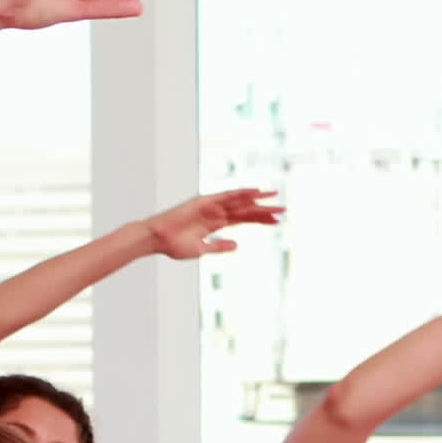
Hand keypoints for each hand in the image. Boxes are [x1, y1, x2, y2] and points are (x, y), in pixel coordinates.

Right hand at [147, 189, 282, 260]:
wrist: (158, 240)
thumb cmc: (174, 245)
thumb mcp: (202, 250)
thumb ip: (218, 246)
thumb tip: (236, 245)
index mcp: (216, 224)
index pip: (244, 220)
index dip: (260, 220)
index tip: (277, 222)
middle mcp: (216, 213)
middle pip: (245, 210)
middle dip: (264, 209)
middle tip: (283, 209)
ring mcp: (211, 206)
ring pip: (239, 201)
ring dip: (257, 199)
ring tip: (274, 196)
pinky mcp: (204, 202)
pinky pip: (225, 196)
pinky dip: (240, 193)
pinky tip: (254, 192)